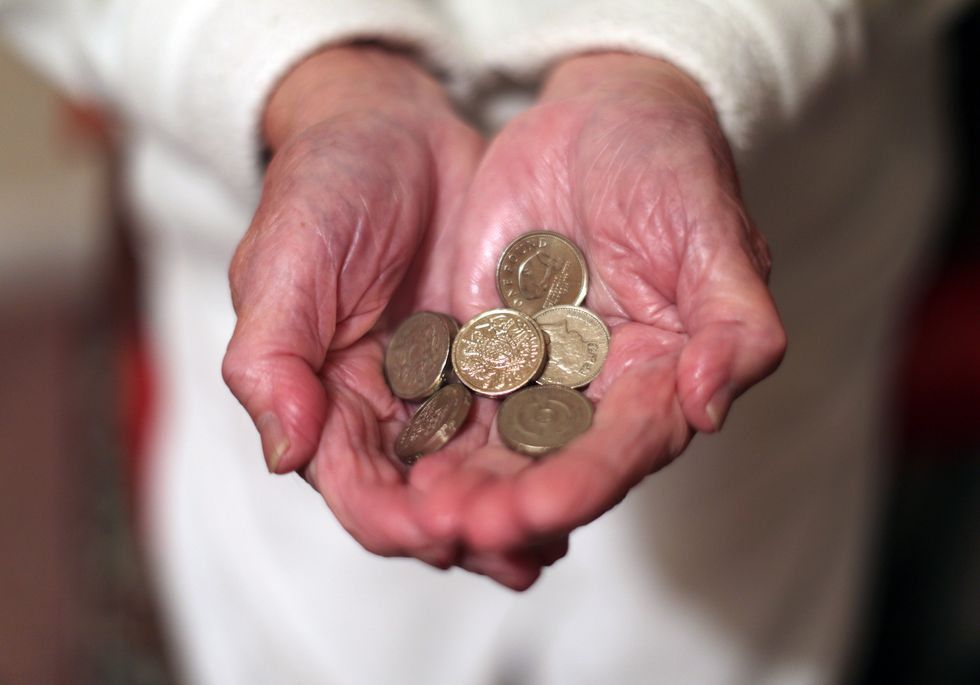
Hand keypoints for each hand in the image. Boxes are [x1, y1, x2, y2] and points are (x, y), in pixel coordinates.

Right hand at [221, 46, 561, 587]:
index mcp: (327, 404)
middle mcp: (389, 415)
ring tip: (554, 534)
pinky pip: (525, 422)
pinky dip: (546, 456)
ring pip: (483, 474)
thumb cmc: (323, 190)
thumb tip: (283, 453)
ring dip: (516, 511)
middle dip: (470, 529)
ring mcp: (447, 393)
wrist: (393, 129)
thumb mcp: (281, 266)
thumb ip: (271, 359)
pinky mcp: (498, 364)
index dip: (397, 520)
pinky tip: (578, 475)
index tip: (441, 530)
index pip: (360, 490)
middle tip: (519, 546)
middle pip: (429, 499)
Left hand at [410, 53, 785, 552]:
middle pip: (551, 464)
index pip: (624, 448)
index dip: (583, 482)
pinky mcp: (483, 347)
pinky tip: (392, 458)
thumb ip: (735, 325)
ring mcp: (535, 373)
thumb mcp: (714, 235)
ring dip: (459, 483)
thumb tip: (711, 407)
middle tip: (458, 528)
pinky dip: (425, 430)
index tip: (537, 510)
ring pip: (494, 445)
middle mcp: (596, 394)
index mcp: (659, 380)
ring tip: (418, 512)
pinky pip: (450, 396)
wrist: (599, 116)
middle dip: (506, 502)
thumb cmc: (671, 169)